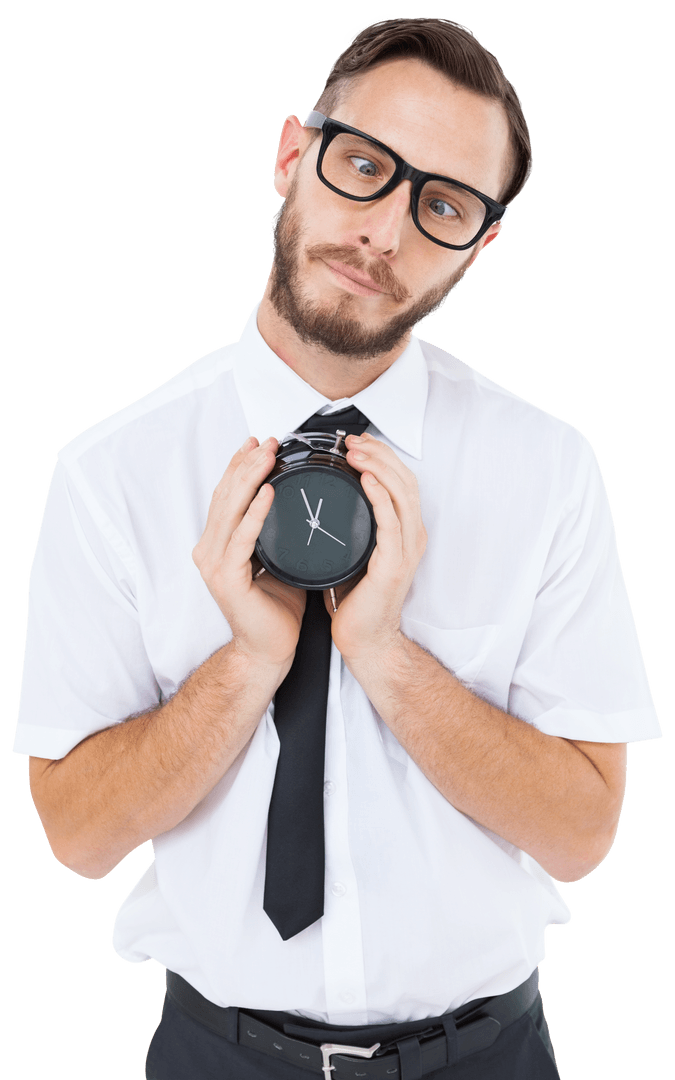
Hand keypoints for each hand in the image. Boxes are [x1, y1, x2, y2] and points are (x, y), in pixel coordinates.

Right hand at [192, 436, 305, 671]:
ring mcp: (213, 564)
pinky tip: (268, 492)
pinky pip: (242, 538)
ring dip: (250, 478)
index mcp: (218, 544)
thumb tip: (299, 504)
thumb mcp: (277, 559)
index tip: (258, 442)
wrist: (270, 649)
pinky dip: (254, 513)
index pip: (226, 495)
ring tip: (268, 455)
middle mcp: (209, 550)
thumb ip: (277, 533)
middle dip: (246, 464)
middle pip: (225, 495)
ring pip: (230, 510)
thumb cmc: (276, 608)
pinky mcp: (226, 578)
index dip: (240, 466)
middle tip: (267, 440)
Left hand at [326, 433, 426, 663]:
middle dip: (380, 454)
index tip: (357, 442)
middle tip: (353, 440)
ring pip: (401, 495)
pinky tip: (367, 480)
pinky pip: (391, 523)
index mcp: (404, 533)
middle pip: (404, 481)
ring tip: (356, 452)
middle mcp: (411, 537)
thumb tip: (327, 501)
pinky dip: (380, 497)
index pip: (400, 482)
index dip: (382, 456)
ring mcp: (406, 551)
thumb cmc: (358, 602)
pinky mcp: (394, 565)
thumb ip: (353, 527)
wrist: (365, 641)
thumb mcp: (356, 554)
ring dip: (379, 467)